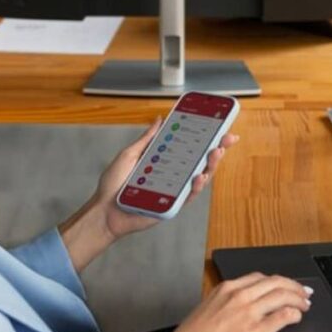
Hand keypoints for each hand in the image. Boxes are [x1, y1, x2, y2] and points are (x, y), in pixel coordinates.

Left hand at [59, 116, 239, 271]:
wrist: (104, 210)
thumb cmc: (113, 185)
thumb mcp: (130, 155)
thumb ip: (147, 139)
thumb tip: (160, 120)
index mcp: (164, 161)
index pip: (188, 147)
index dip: (204, 137)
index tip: (217, 125)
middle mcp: (172, 175)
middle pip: (199, 160)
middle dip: (216, 148)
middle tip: (226, 138)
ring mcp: (174, 190)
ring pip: (199, 177)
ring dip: (211, 164)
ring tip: (216, 152)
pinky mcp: (172, 205)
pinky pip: (189, 195)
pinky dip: (196, 186)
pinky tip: (200, 176)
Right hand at [168, 273, 312, 331]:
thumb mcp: (208, 310)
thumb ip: (227, 303)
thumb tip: (246, 305)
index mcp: (225, 289)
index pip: (258, 277)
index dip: (277, 280)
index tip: (284, 284)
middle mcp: (239, 296)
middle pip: (274, 282)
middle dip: (293, 286)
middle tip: (303, 291)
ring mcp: (248, 313)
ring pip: (282, 295)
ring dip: (298, 298)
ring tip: (305, 303)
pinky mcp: (257, 331)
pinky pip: (283, 315)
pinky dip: (294, 313)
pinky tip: (296, 316)